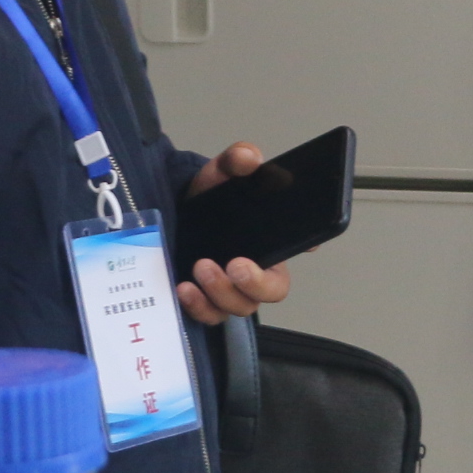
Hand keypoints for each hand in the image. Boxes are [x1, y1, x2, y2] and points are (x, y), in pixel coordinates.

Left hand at [173, 144, 296, 327]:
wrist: (175, 213)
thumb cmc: (209, 199)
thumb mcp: (222, 172)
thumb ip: (236, 159)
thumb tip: (249, 157)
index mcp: (269, 245)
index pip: (293, 255)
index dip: (297, 255)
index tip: (286, 252)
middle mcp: (252, 273)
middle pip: (268, 292)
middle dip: (254, 283)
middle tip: (235, 264)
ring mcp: (227, 290)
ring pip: (237, 307)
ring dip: (220, 292)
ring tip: (201, 267)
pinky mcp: (202, 300)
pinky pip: (207, 316)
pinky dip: (198, 307)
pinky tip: (184, 288)